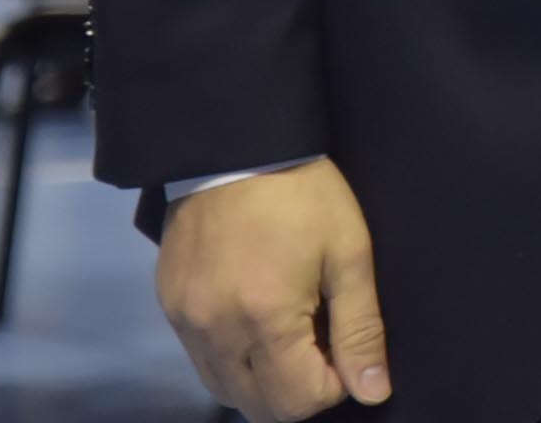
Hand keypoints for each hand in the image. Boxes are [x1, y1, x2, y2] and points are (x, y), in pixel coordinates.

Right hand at [160, 159, 390, 414]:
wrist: (234, 143)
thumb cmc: (303, 193)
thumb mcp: (348, 253)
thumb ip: (360, 329)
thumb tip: (372, 391)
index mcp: (265, 319)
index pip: (297, 402)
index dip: (332, 384)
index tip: (341, 345)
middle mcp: (216, 332)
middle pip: (257, 406)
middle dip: (296, 390)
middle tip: (317, 343)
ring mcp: (185, 321)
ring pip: (224, 389)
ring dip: (261, 380)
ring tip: (286, 333)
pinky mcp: (169, 306)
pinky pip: (200, 360)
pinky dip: (230, 358)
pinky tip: (252, 321)